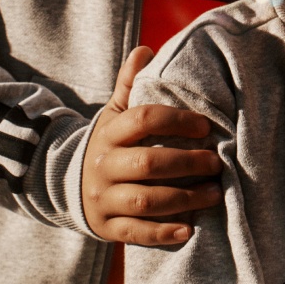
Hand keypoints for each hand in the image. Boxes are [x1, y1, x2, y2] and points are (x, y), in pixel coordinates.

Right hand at [82, 46, 223, 244]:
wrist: (67, 183)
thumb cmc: (110, 143)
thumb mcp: (114, 113)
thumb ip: (131, 85)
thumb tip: (145, 50)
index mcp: (109, 133)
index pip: (143, 120)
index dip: (176, 120)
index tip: (205, 126)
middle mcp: (104, 166)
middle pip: (148, 163)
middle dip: (187, 162)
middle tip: (217, 162)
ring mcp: (104, 199)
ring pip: (146, 201)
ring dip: (185, 198)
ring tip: (215, 193)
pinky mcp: (107, 227)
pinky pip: (136, 233)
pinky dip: (163, 233)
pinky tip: (190, 228)